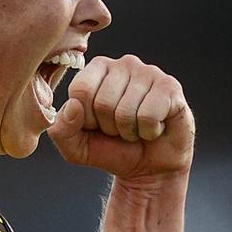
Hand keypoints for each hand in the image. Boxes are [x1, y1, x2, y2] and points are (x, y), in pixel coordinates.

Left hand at [47, 55, 194, 179]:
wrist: (148, 167)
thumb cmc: (110, 149)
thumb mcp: (75, 147)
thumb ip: (61, 129)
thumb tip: (72, 107)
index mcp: (96, 69)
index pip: (80, 90)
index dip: (86, 119)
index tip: (96, 125)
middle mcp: (123, 64)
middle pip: (103, 103)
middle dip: (109, 128)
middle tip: (120, 129)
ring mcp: (149, 72)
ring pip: (126, 111)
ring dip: (129, 131)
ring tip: (136, 128)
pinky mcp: (170, 87)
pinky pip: (149, 115)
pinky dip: (148, 131)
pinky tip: (154, 127)